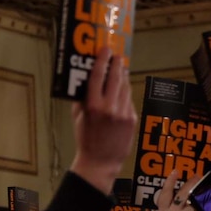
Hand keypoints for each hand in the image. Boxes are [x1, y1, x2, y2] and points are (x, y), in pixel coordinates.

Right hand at [70, 47, 138, 194]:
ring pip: (125, 88)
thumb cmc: (86, 139)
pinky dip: (125, 94)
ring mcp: (123, 113)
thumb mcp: (78, 117)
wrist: (101, 161)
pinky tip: (123, 89)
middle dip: (116, 64)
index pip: (97, 76)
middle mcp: (109, 107)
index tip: (105, 50)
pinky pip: (128, 100)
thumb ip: (82, 98)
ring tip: (121, 68)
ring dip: (123, 77)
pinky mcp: (132, 118)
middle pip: (115, 78)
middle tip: (117, 55)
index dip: (102, 60)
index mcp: (92, 106)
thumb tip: (86, 80)